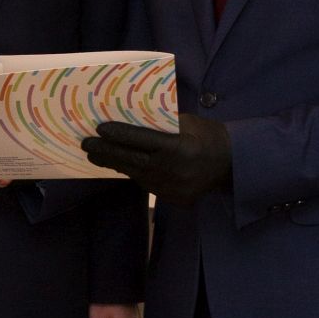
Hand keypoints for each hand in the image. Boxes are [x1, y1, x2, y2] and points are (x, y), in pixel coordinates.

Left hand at [81, 116, 231, 205]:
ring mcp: (172, 188)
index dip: (120, 135)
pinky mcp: (172, 198)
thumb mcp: (189, 123)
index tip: (100, 128)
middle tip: (86, 144)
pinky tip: (119, 165)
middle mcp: (173, 171)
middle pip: (133, 160)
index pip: (143, 141)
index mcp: (180, 148)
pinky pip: (146, 184)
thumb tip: (131, 119)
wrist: (232, 165)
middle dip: (107, 151)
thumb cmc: (209, 137)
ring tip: (95, 154)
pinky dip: (132, 173)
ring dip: (114, 163)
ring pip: (136, 175)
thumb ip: (163, 124)